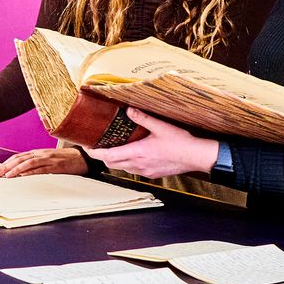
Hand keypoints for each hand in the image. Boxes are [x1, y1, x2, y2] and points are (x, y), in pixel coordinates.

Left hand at [0, 146, 86, 177]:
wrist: (82, 157)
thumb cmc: (65, 159)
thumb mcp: (49, 159)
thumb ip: (37, 163)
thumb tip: (23, 172)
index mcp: (38, 153)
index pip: (19, 156)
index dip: (7, 162)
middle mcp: (41, 154)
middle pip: (20, 159)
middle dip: (7, 166)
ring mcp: (49, 159)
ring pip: (29, 163)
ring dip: (17, 169)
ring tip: (7, 176)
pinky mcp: (56, 166)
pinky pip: (42, 169)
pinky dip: (32, 172)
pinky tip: (24, 176)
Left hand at [91, 110, 218, 177]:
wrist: (197, 157)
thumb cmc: (181, 142)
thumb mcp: (161, 126)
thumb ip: (143, 118)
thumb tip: (129, 110)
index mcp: (138, 153)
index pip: (109, 157)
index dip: (95, 153)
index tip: (87, 147)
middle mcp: (139, 165)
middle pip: (112, 164)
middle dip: (102, 156)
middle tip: (96, 146)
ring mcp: (146, 171)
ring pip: (123, 168)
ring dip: (115, 160)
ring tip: (112, 148)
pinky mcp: (153, 174)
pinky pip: (134, 170)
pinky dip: (127, 163)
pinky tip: (132, 154)